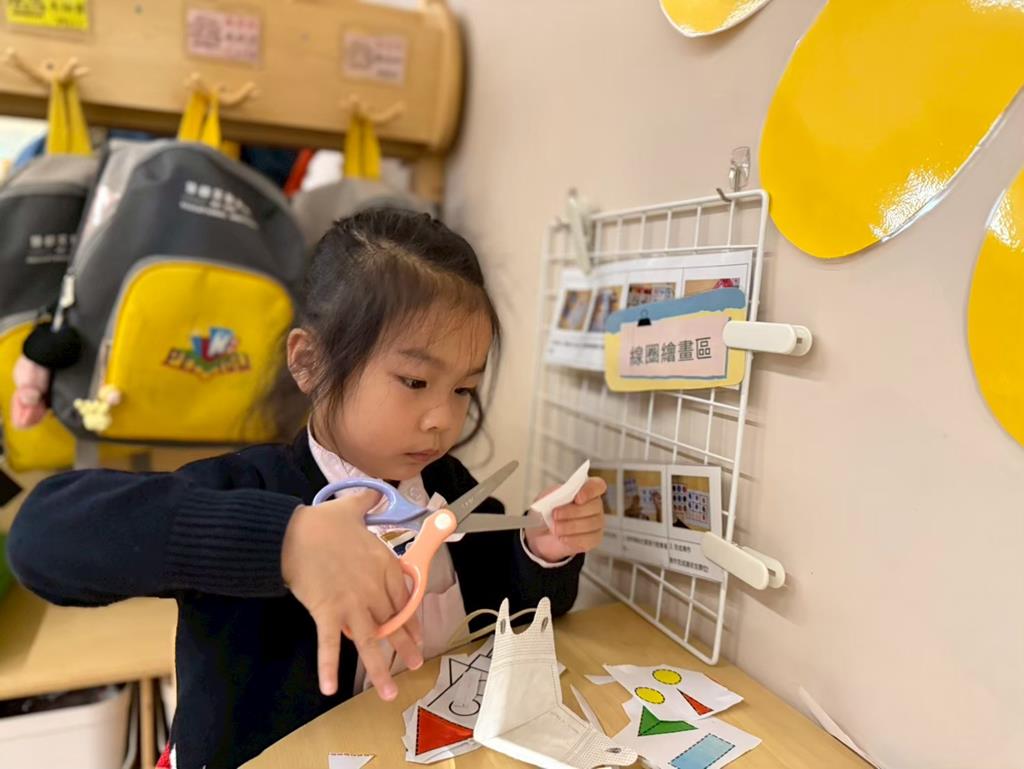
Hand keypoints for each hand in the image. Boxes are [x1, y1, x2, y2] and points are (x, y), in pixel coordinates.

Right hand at [282, 489, 422, 699]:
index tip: (416, 633)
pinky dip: (329, 666)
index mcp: (384, 565)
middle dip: (404, 646)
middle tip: (415, 663)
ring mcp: (352, 604)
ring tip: (389, 692)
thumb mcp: (353, 507)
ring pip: (371, 641)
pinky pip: (329, 644)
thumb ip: (368, 501)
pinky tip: (329, 688)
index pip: (404, 598)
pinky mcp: (328, 613)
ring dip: (380, 669)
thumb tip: (374, 492)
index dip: (410, 619)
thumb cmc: (323, 522)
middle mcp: (373, 588)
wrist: (293, 533)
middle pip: (392, 623)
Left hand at [525, 477, 606, 561]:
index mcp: (585, 490)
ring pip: (591, 524)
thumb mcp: (546, 498)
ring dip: (570, 526)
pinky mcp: (593, 539)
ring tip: (555, 528)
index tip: (577, 498)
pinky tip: (562, 538)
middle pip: (595, 506)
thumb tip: (562, 494)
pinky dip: (574, 539)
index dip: (590, 491)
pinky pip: (589, 539)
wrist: (540, 532)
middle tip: (555, 515)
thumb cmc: (547, 511)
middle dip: (573, 511)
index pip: (597, 486)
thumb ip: (555, 494)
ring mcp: (596, 523)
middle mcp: (595, 506)